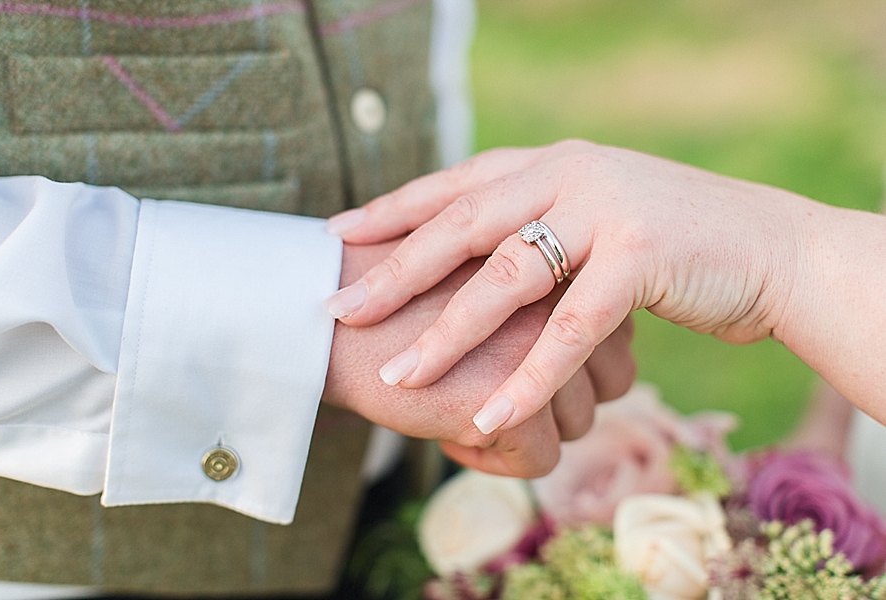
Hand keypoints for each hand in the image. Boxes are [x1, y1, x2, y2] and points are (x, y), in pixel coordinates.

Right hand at [322, 239, 634, 477]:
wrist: (321, 312)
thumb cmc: (394, 297)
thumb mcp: (477, 274)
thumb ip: (537, 295)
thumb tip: (583, 349)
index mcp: (557, 255)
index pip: (615, 330)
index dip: (573, 360)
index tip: (518, 363)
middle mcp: (561, 295)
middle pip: (611, 376)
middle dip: (559, 397)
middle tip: (495, 390)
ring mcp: (538, 343)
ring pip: (581, 420)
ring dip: (527, 429)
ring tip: (464, 409)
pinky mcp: (509, 395)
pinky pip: (539, 457)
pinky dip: (494, 459)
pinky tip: (447, 435)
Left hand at [325, 140, 815, 432]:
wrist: (770, 248)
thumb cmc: (671, 242)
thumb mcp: (593, 218)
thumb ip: (538, 225)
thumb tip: (475, 261)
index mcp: (551, 164)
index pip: (457, 183)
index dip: (394, 208)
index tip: (339, 234)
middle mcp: (570, 174)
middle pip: (462, 223)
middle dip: (396, 270)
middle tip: (340, 307)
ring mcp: (607, 209)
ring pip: (507, 277)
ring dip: (448, 332)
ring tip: (399, 376)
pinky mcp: (643, 254)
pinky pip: (570, 327)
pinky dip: (528, 377)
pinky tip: (489, 417)